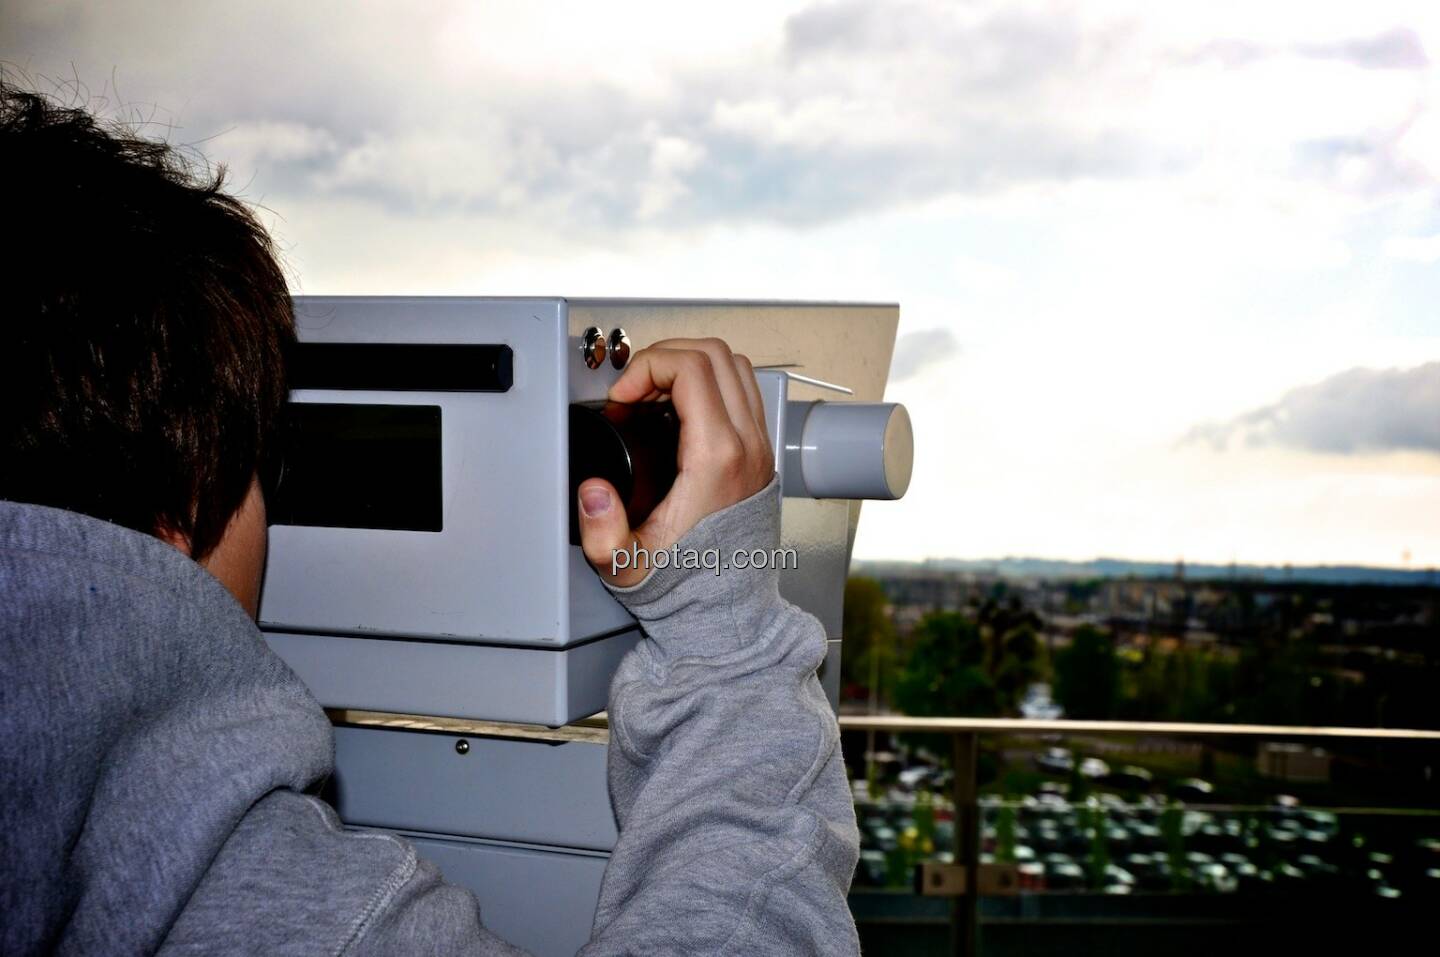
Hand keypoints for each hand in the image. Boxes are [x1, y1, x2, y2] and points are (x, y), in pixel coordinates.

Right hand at [578, 338, 774, 586]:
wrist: (726, 611)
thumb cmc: (685, 586)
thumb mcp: (625, 564)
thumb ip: (600, 529)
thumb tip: (591, 489)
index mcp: (717, 458)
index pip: (691, 368)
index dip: (646, 367)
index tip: (623, 397)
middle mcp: (746, 446)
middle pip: (715, 354)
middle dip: (665, 357)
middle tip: (635, 388)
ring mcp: (759, 448)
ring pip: (735, 367)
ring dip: (690, 366)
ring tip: (654, 395)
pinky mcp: (760, 455)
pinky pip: (743, 393)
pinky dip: (710, 385)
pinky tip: (678, 412)